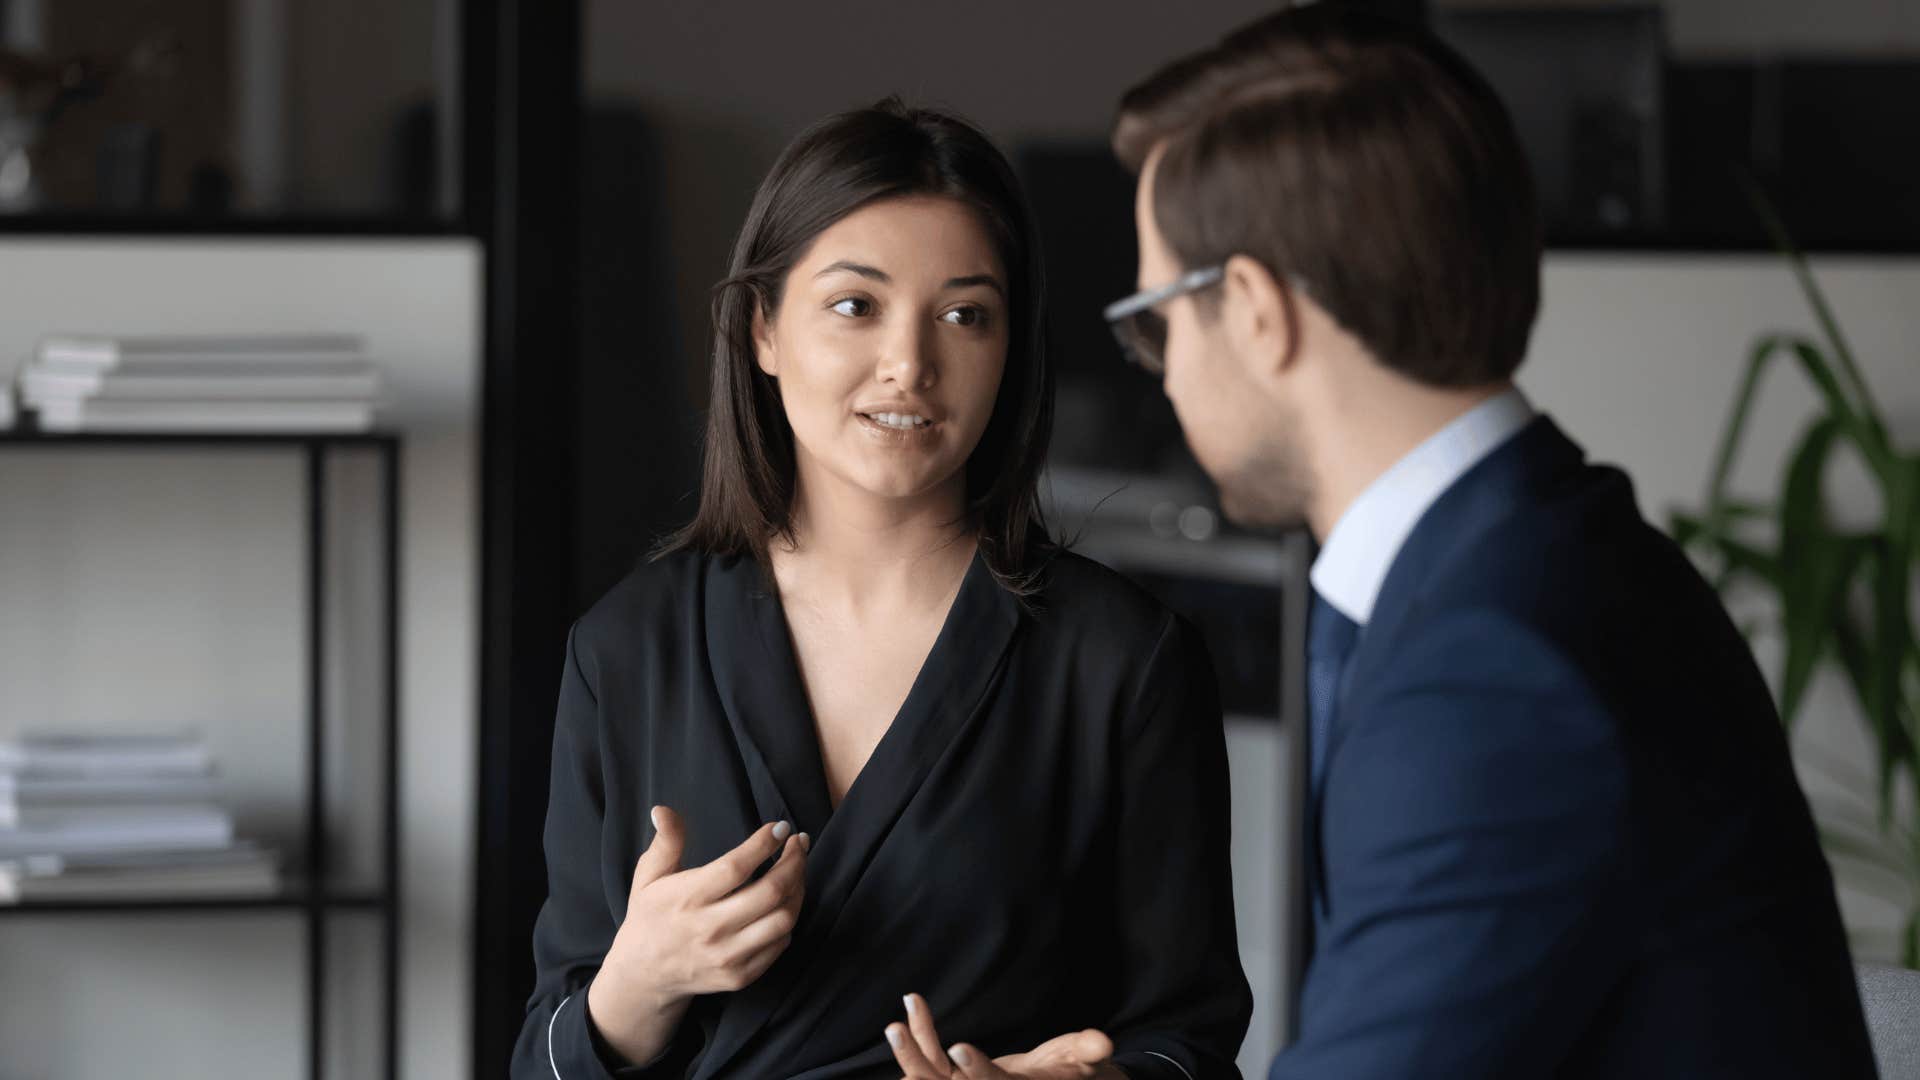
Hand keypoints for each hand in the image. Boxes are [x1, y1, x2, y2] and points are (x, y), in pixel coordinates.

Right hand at [587, 806, 808, 1063]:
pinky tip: (785, 901)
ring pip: (783, 919)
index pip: (736, 867)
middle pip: (770, 892)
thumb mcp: (648, 876)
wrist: (644, 974)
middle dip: (794, 861)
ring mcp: (727, 956)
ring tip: (796, 869)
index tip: (780, 828)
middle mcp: (709, 929)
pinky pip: (780, 944)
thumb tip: (662, 810)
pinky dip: (788, 918)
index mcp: (687, 899)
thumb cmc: (650, 916)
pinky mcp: (740, 976)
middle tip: (799, 843)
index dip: (764, 844)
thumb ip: (665, 842)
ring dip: (798, 889)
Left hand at [884, 992, 1124, 1079]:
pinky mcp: (956, 1078)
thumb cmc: (1074, 1071)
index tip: (958, 1047)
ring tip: (895, 1022)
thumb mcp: (1085, 1061)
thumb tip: (1103, 1045)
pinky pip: (932, 1057)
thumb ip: (1088, 1051)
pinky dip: (923, 1033)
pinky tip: (912, 1005)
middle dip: (917, 1059)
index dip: (977, 1071)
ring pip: (929, 1074)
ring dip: (911, 1048)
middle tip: (894, 1030)